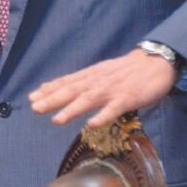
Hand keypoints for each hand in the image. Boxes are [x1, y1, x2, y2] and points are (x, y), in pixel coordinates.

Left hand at [29, 49, 177, 127]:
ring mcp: (112, 89)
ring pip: (88, 99)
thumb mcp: (99, 72)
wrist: (155, 62)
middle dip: (52, 99)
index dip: (48, 90)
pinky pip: (114, 109)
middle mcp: (97, 81)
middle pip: (72, 90)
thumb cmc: (125, 71)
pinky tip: (91, 124)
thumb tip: (51, 86)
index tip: (31, 97)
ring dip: (71, 109)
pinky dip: (102, 116)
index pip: (66, 82)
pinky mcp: (128, 97)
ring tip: (56, 120)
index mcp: (90, 76)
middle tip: (34, 107)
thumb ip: (78, 81)